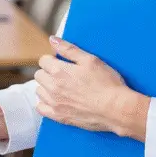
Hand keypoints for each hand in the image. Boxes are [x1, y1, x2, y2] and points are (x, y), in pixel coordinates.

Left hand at [34, 36, 149, 140]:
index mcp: (59, 71)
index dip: (53, 60)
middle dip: (48, 72)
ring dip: (47, 87)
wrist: (116, 108)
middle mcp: (53, 87)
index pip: (43, 60)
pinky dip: (45, 103)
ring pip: (39, 91)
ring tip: (62, 88)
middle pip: (39, 75)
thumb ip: (68, 49)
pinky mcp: (59, 117)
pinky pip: (41, 108)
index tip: (63, 63)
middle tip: (64, 75)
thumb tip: (52, 39)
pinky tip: (56, 101)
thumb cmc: (106, 83)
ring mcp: (54, 103)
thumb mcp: (90, 60)